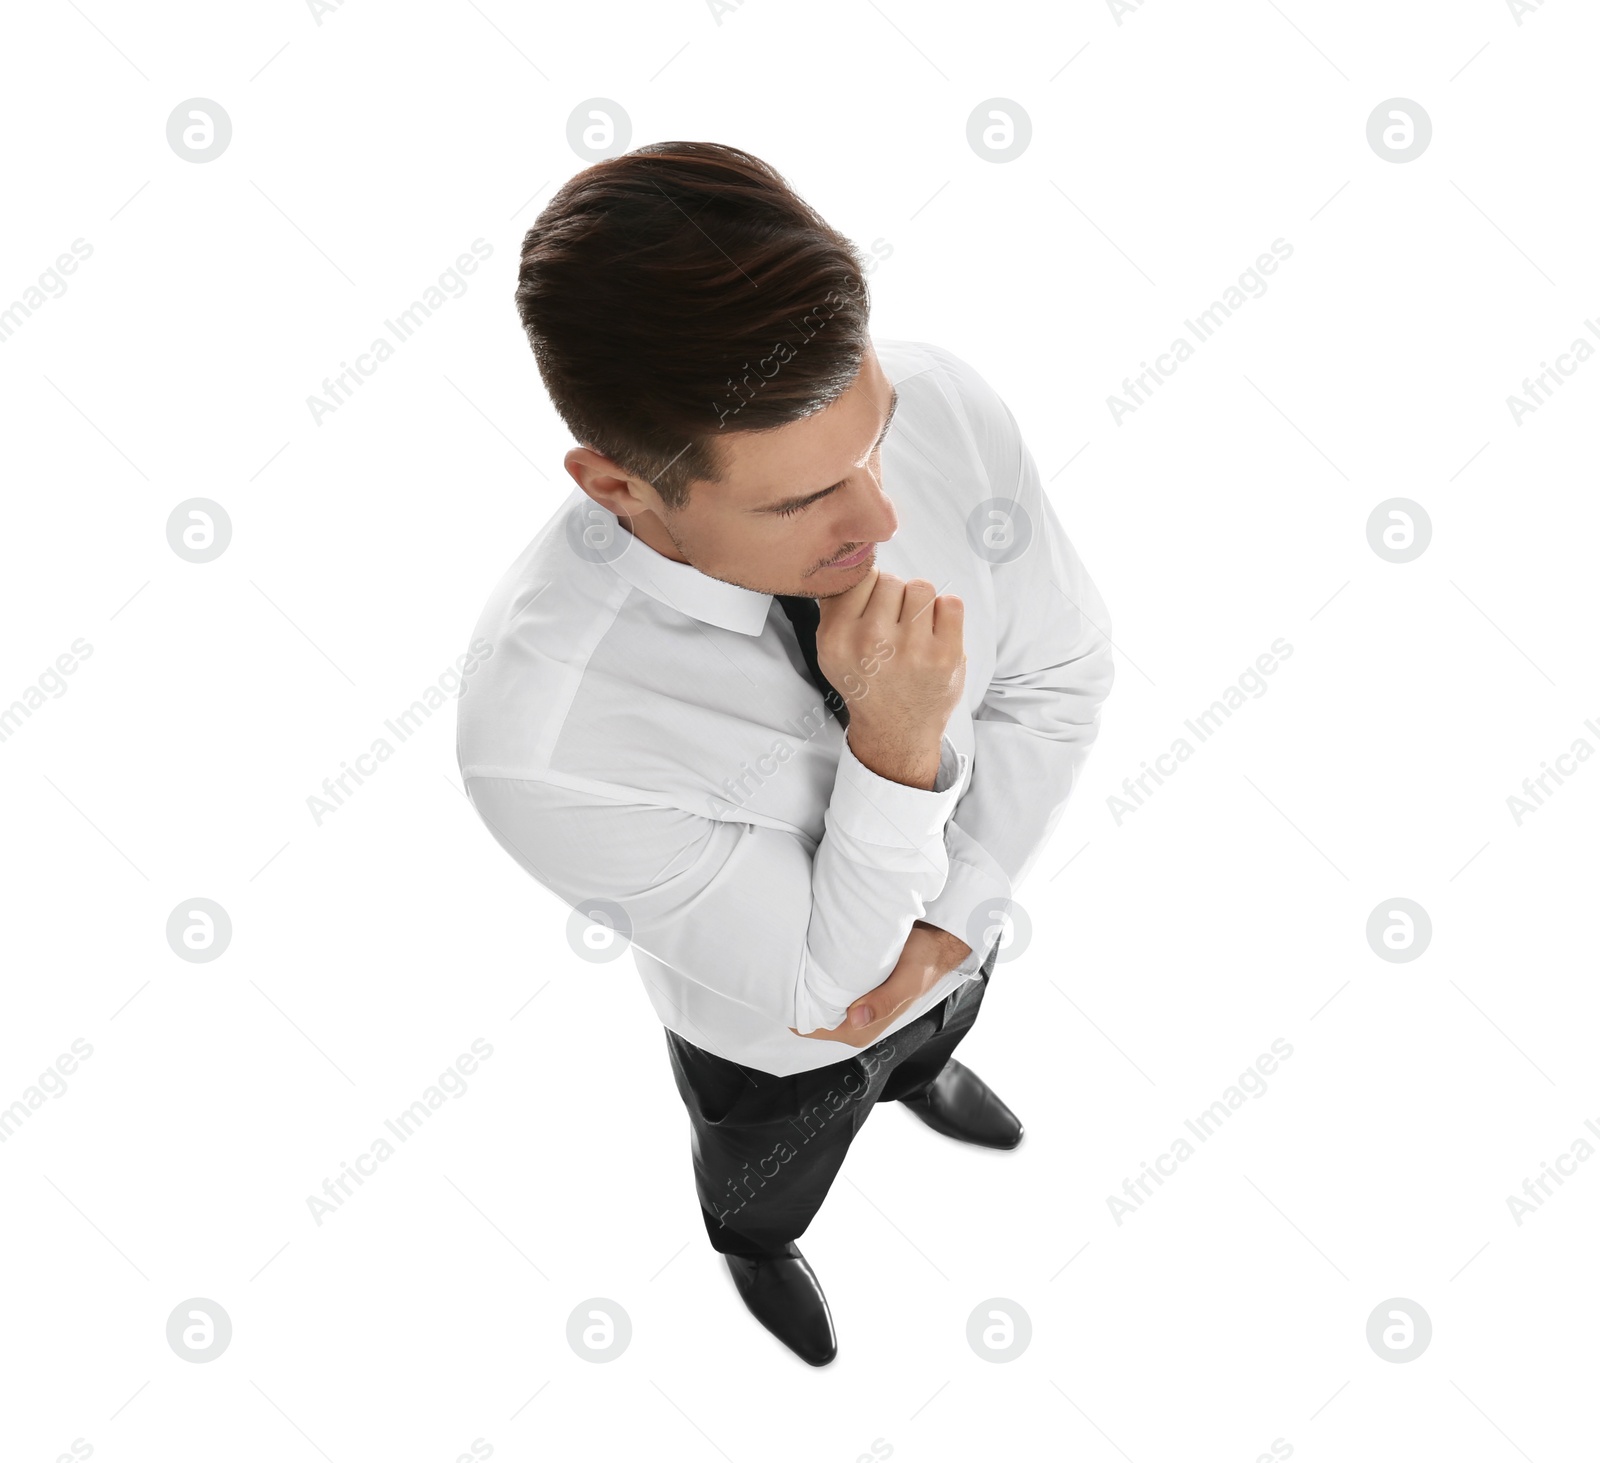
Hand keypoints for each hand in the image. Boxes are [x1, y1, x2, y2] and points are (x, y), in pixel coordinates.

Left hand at [789, 921, 973, 1047]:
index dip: (799, 1010)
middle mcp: (854, 1022)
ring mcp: (853, 1006)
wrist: (936, 945)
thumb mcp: (907, 981)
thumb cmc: (923, 962)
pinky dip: (816, 976)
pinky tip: (810, 959)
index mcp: (863, 1029)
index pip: (815, 1028)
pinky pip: (825, 988)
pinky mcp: (853, 989)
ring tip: (795, 961)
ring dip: (806, 984)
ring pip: (816, 1001)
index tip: (786, 986)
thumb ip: (884, 1001)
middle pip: (811, 1016)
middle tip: (786, 967)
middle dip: (798, 996)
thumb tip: (854, 1018)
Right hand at [816, 570, 965, 789]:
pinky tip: (935, 635)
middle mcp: (872, 642)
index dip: (872, 588)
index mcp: (838, 637)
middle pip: (892, 580)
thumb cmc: (868, 684)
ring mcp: (912, 649)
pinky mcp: (946, 655)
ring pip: (921, 587)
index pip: (862, 577)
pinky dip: (945, 614)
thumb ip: (835, 606)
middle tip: (896, 625)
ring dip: (921, 604)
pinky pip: (951, 603)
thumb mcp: (831, 650)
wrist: (895, 731)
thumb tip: (850, 560)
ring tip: (915, 629)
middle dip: (896, 597)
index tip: (876, 606)